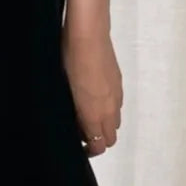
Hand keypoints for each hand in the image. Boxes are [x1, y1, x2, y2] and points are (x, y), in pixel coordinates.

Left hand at [61, 21, 122, 156]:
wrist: (88, 35)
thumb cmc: (70, 61)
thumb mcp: (66, 90)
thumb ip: (75, 113)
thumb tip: (78, 125)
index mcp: (94, 114)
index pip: (99, 145)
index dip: (89, 150)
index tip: (79, 145)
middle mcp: (109, 109)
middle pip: (110, 138)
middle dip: (98, 139)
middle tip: (81, 129)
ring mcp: (116, 95)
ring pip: (115, 121)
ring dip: (104, 123)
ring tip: (87, 112)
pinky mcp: (119, 83)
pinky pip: (117, 105)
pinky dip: (109, 108)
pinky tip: (95, 95)